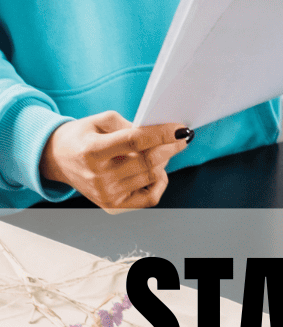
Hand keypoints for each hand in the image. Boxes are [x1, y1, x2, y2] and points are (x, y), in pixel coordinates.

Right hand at [39, 114, 191, 212]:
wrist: (57, 159)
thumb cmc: (83, 136)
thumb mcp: (100, 120)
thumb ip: (129, 124)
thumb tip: (161, 133)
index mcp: (92, 151)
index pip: (134, 142)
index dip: (162, 134)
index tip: (182, 129)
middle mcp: (97, 176)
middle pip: (148, 161)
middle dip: (170, 147)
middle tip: (181, 138)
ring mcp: (105, 194)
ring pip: (152, 176)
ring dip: (163, 162)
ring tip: (159, 151)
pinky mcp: (112, 205)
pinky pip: (150, 197)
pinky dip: (159, 182)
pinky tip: (154, 171)